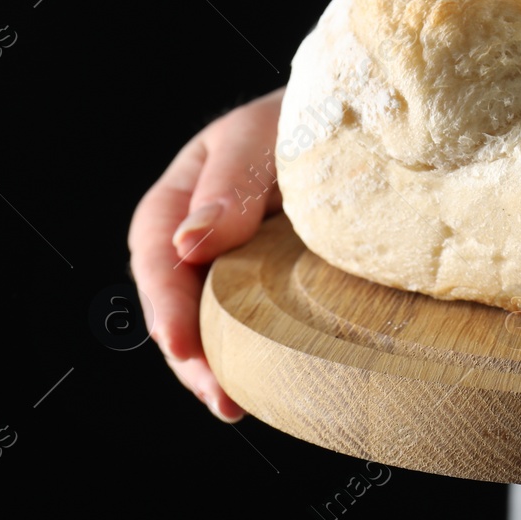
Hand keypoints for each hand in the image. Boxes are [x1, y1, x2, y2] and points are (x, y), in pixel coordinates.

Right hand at [127, 88, 284, 421]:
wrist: (363, 115)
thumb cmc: (308, 114)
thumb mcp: (264, 137)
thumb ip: (227, 187)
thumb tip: (186, 246)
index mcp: (185, 192)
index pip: (156, 250)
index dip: (165, 301)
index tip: (179, 345)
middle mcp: (202, 231)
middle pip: (177, 299)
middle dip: (189, 353)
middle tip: (218, 396)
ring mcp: (239, 257)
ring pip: (214, 317)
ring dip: (219, 364)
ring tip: (235, 404)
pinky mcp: (277, 277)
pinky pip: (258, 317)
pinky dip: (260, 351)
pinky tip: (274, 381)